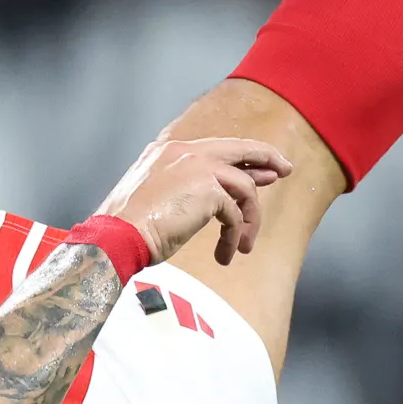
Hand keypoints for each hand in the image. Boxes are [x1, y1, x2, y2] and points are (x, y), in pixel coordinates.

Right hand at [105, 136, 293, 263]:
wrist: (116, 237)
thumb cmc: (127, 229)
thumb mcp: (154, 199)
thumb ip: (182, 191)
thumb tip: (216, 201)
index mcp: (167, 151)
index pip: (216, 148)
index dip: (243, 158)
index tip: (264, 168)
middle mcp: (185, 152)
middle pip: (240, 148)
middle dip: (267, 157)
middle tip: (285, 170)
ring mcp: (198, 167)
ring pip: (244, 188)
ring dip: (250, 219)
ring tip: (244, 246)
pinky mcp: (208, 188)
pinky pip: (235, 213)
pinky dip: (235, 236)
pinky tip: (226, 254)